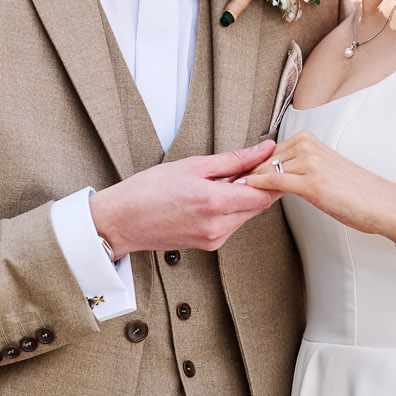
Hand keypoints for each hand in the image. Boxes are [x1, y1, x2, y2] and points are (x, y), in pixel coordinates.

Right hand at [89, 142, 282, 257]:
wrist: (121, 221)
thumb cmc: (147, 191)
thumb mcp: (192, 166)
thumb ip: (233, 160)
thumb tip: (262, 150)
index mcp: (214, 203)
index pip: (265, 193)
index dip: (274, 176)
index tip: (274, 161)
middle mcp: (218, 226)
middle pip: (259, 206)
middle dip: (262, 185)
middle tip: (256, 165)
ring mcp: (213, 239)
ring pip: (247, 216)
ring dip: (247, 197)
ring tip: (232, 178)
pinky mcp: (208, 245)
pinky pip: (232, 225)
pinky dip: (233, 209)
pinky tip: (220, 195)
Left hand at [238, 130, 395, 241]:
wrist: (382, 204)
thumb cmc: (355, 193)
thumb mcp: (322, 172)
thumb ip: (296, 169)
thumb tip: (269, 176)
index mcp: (307, 139)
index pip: (266, 153)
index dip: (248, 168)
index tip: (229, 178)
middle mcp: (306, 145)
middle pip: (261, 161)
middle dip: (243, 175)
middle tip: (222, 187)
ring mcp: (308, 161)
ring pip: (264, 171)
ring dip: (246, 184)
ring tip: (228, 195)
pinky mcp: (310, 181)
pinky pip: (273, 182)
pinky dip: (255, 188)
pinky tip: (243, 194)